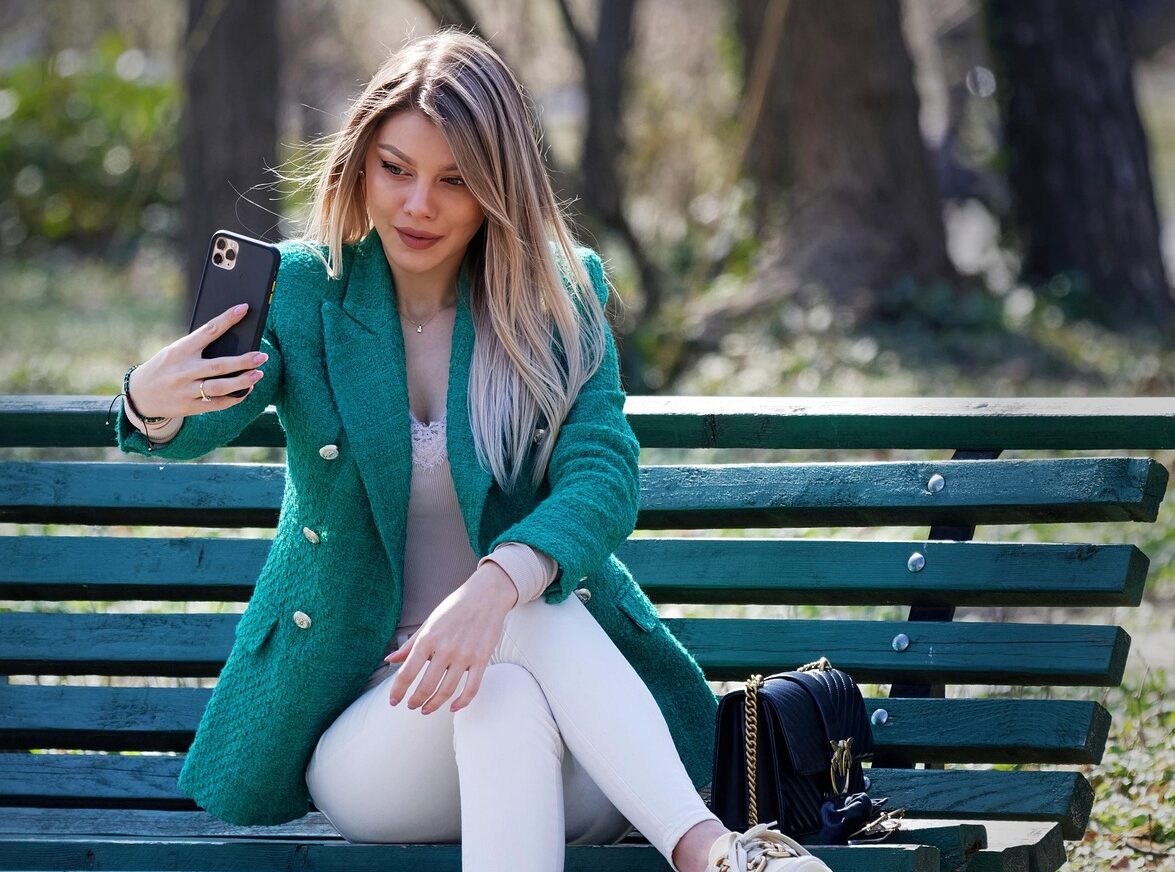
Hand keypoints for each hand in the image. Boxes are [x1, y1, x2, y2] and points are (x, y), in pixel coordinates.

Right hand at [128, 304, 268, 418]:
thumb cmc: (165, 367)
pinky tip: (247, 390)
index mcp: (180, 350)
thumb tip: (233, 342)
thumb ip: (198, 348)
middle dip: (244, 361)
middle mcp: (184, 370)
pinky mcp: (189, 407)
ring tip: (259, 373)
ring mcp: (186, 390)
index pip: (208, 331)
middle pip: (219, 365)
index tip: (244, 308)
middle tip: (262, 356)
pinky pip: (217, 404)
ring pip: (220, 387)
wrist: (139, 395)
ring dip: (243, 381)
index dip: (227, 319)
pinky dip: (234, 397)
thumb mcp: (175, 352)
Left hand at [384, 562, 518, 714]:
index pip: (407, 673)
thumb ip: (410, 644)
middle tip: (412, 706)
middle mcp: (445, 649)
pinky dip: (462, 702)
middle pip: (426, 686)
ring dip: (434, 704)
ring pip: (446, 690)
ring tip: (427, 709)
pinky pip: (472, 688)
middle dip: (415, 701)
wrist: (486, 595)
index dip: (398, 691)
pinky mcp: (482, 659)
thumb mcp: (429, 623)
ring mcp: (465, 655)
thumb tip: (390, 660)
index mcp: (428, 638)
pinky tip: (453, 707)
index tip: (394, 701)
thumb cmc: (455, 608)